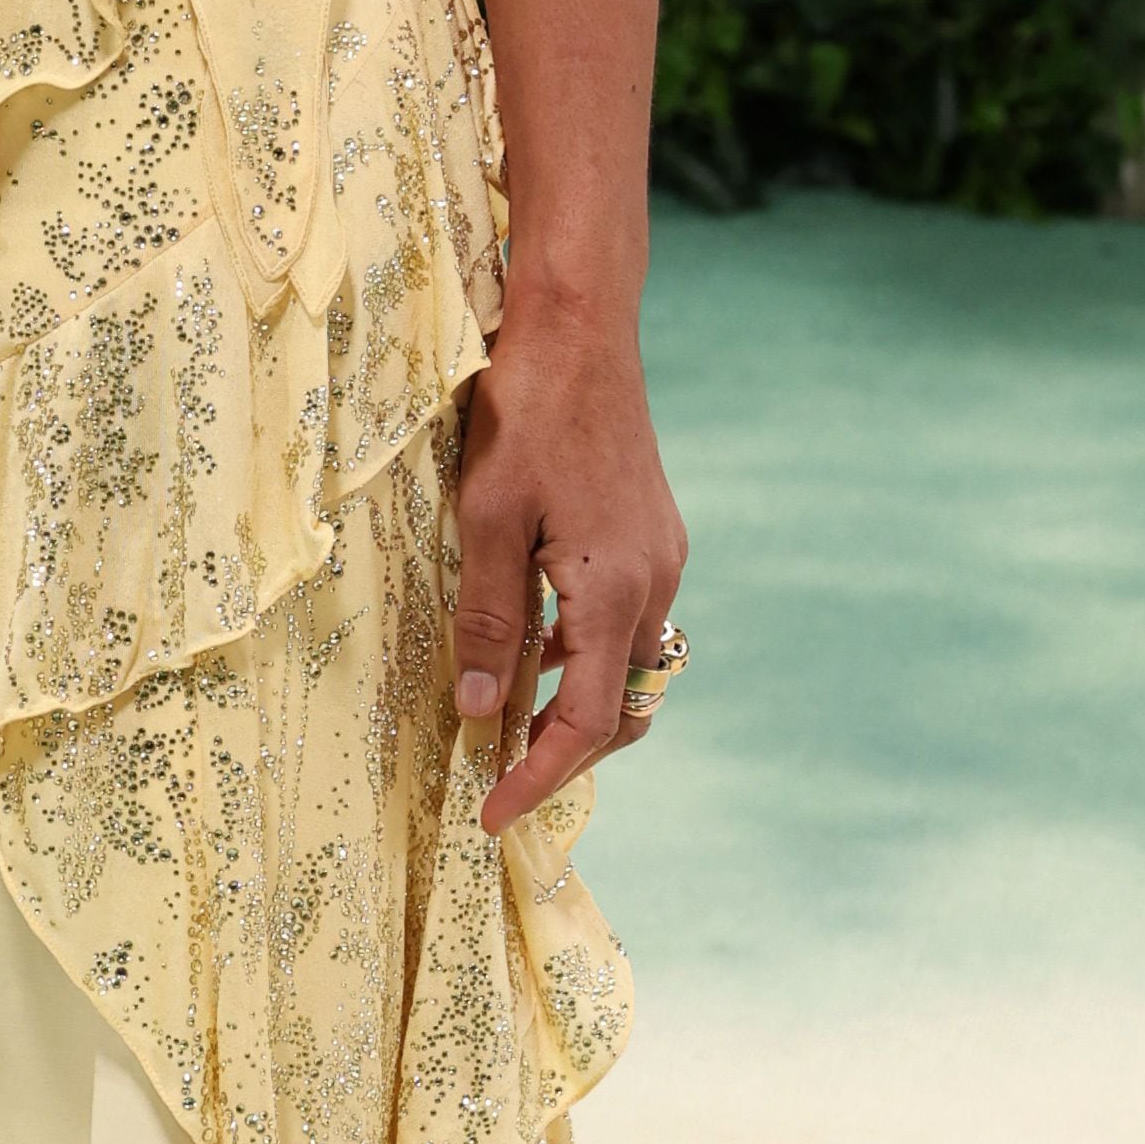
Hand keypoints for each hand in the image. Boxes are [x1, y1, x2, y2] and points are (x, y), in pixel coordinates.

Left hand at [450, 285, 687, 836]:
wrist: (580, 326)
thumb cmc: (525, 410)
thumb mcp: (486, 517)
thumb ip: (491, 619)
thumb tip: (482, 711)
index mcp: (617, 589)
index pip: (587, 723)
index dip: (539, 780)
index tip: (493, 817)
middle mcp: (656, 583)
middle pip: (625, 709)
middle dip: (568, 757)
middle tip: (501, 782)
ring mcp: (663, 557)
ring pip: (629, 666)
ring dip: (577, 705)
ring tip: (507, 724)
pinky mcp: (655, 534)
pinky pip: (627, 622)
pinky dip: (585, 655)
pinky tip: (533, 643)